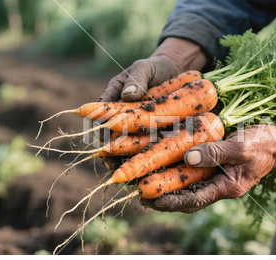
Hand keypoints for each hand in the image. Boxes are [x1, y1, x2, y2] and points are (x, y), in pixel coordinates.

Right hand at [99, 37, 206, 169]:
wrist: (174, 72)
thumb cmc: (154, 68)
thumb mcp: (144, 68)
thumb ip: (137, 79)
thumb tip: (129, 94)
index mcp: (113, 98)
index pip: (102, 117)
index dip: (101, 131)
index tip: (103, 144)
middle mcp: (122, 116)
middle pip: (112, 137)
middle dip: (111, 153)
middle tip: (111, 166)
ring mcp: (136, 126)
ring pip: (127, 146)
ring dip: (124, 160)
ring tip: (125, 174)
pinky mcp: (152, 133)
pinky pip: (145, 147)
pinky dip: (143, 158)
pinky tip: (146, 171)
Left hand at [140, 113, 275, 212]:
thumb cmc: (263, 144)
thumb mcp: (240, 147)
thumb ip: (216, 152)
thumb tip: (188, 156)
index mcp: (228, 187)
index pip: (194, 201)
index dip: (171, 202)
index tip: (151, 199)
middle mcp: (221, 187)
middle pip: (188, 199)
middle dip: (165, 199)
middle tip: (142, 194)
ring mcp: (220, 178)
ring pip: (191, 188)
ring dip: (171, 187)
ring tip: (149, 182)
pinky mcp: (220, 168)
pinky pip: (197, 176)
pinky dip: (181, 174)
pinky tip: (168, 166)